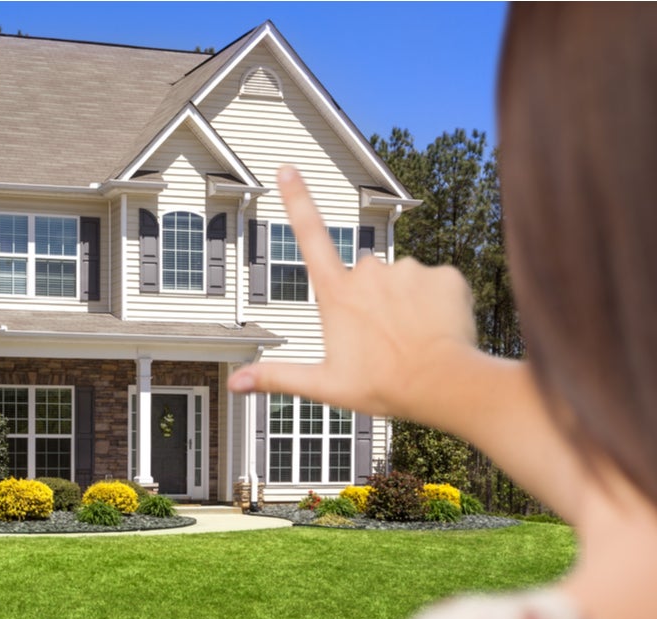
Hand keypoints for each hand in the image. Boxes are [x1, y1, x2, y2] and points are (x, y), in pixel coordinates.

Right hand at [228, 166, 478, 420]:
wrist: (445, 386)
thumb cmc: (383, 387)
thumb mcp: (325, 385)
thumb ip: (277, 377)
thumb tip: (235, 384)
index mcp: (337, 294)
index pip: (310, 237)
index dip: (297, 200)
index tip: (286, 169)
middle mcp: (369, 273)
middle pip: (366, 274)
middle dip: (372, 297)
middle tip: (382, 337)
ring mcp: (408, 271)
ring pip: (403, 280)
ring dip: (406, 301)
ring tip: (412, 338)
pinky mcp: (443, 275)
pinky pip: (437, 284)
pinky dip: (439, 303)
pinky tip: (438, 329)